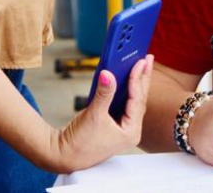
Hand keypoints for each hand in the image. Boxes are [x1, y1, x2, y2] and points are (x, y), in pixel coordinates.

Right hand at [49, 54, 154, 171]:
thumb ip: (103, 93)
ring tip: (142, 64)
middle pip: (140, 99)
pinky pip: (125, 102)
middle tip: (147, 58)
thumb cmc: (79, 142)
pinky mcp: (116, 123)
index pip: (137, 101)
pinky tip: (129, 77)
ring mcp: (124, 126)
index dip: (137, 80)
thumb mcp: (93, 115)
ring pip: (134, 100)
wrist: (64, 155)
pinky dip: (126, 89)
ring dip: (137, 82)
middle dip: (143, 77)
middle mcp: (131, 130)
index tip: (140, 63)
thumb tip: (108, 74)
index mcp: (130, 132)